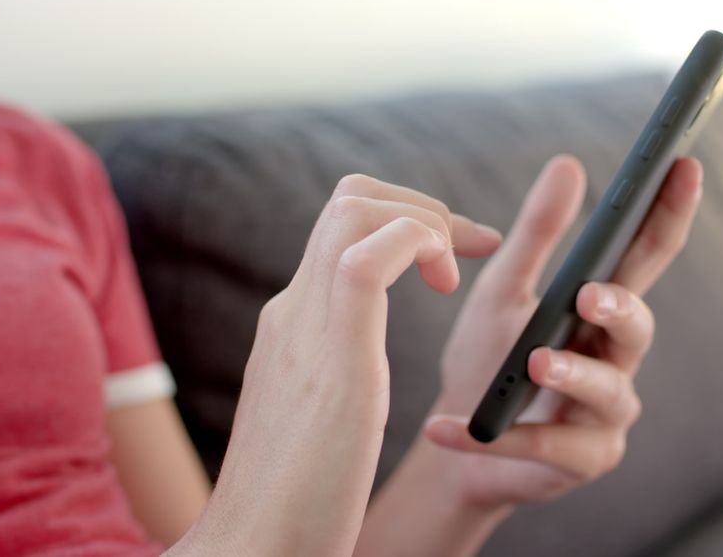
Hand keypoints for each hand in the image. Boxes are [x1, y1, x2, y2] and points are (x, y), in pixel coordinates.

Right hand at [176, 175, 500, 555]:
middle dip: (421, 207)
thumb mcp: (313, 415)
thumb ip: (327, 371)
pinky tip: (446, 288)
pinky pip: (371, 254)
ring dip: (424, 219)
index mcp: (293, 328)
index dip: (402, 223)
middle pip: (348, 200)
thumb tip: (346, 362)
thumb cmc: (290, 497)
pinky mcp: (332, 350)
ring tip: (456, 269)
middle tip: (469, 249)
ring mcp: (306, 325)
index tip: (447, 261)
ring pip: (356, 208)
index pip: (339, 231)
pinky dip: (419, 244)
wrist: (253, 545)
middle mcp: (294, 312)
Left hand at [423, 154, 702, 507]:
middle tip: (590, 295)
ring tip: (535, 363)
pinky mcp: (582, 460)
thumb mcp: (503, 290)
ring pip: (608, 391)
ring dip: (572, 376)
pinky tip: (451, 428)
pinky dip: (497, 438)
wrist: (456, 445)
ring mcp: (605, 414)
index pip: (645, 257)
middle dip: (619, 309)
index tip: (684, 165)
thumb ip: (536, 234)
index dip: (668, 214)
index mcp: (601, 311)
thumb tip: (568, 162)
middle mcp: (615, 359)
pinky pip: (548, 447)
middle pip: (639, 327)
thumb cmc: (489, 361)